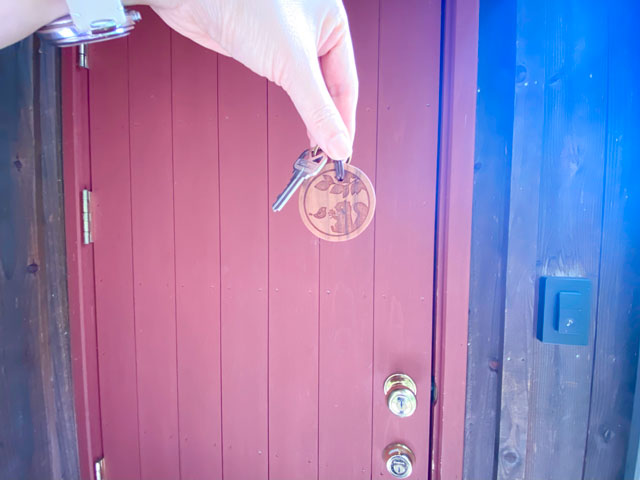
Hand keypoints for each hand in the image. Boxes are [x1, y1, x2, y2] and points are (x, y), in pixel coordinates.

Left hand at [149, 0, 357, 159]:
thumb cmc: (244, 5)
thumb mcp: (292, 63)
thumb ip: (317, 108)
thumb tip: (338, 145)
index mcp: (333, 22)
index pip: (347, 84)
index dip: (344, 122)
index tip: (342, 153)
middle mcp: (315, 29)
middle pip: (331, 87)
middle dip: (329, 122)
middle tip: (327, 155)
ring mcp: (290, 38)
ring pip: (310, 86)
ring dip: (313, 116)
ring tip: (314, 146)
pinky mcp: (266, 47)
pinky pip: (289, 81)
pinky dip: (296, 104)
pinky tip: (299, 120)